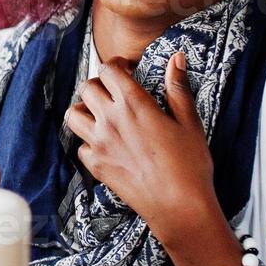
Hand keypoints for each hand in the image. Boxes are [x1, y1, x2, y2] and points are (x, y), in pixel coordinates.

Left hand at [64, 52, 239, 265]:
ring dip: (85, 109)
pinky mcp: (96, 166)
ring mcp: (98, 144)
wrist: (179, 207)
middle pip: (87, 88)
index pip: (108, 69)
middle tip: (116, 91)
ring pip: (73, 115)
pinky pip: (80, 145)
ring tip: (103, 113)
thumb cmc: (191, 165)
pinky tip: (105, 143)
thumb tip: (176, 58)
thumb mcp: (189, 122)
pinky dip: (88, 140)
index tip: (128, 70)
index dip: (117, 64)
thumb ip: (178, 88)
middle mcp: (110, 120)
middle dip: (101, 84)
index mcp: (133, 104)